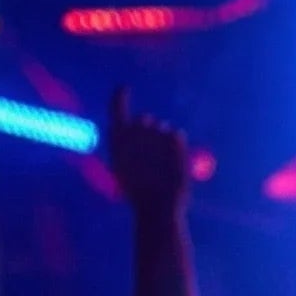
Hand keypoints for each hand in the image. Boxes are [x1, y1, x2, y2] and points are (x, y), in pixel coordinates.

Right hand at [106, 86, 190, 216]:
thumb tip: (139, 138)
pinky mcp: (174, 137)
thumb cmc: (138, 196)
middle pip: (145, 119)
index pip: (116, 107)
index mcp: (117, 137)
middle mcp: (135, 129)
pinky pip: (178, 135)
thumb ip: (129, 150)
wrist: (157, 207)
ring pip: (163, 128)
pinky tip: (173, 165)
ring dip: (164, 143)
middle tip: (153, 158)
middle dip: (150, 132)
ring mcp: (155, 131)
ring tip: (163, 168)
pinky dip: (178, 148)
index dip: (120, 96)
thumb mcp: (124, 171)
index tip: (123, 88)